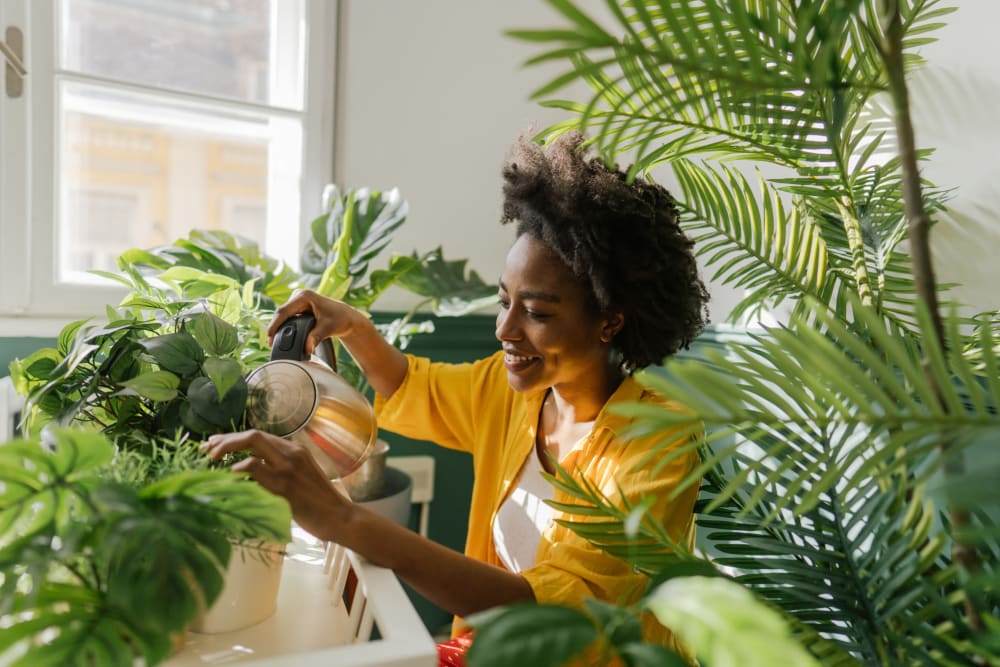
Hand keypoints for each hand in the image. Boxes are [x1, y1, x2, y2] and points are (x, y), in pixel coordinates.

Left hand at [200, 429, 350, 542]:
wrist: (338, 516)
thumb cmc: (317, 502)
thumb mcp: (299, 477)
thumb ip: (278, 469)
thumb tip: (248, 470)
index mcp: (294, 450)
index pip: (258, 436)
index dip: (232, 439)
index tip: (214, 445)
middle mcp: (291, 453)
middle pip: (252, 435)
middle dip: (225, 440)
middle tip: (206, 451)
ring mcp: (288, 468)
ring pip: (252, 444)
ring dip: (227, 450)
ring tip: (212, 461)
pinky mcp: (285, 485)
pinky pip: (255, 468)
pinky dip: (238, 469)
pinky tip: (230, 476)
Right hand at [268, 289, 363, 356]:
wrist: (346, 317)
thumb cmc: (340, 319)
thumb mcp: (328, 328)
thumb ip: (316, 337)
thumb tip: (307, 348)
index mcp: (304, 296)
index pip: (283, 311)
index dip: (275, 325)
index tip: (270, 337)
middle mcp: (298, 296)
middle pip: (281, 314)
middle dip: (275, 329)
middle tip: (271, 345)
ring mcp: (297, 301)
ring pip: (282, 316)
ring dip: (278, 329)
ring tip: (274, 344)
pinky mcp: (297, 308)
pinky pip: (287, 318)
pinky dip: (284, 328)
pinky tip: (281, 338)